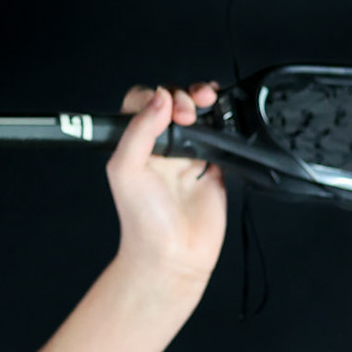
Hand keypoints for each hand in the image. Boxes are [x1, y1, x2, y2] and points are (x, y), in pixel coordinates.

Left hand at [106, 81, 226, 283]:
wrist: (173, 255)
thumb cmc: (142, 219)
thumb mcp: (126, 169)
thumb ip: (139, 130)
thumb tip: (161, 97)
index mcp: (134, 143)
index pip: (142, 102)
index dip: (155, 96)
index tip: (167, 106)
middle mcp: (160, 145)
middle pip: (173, 102)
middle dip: (184, 95)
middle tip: (188, 112)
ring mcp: (187, 155)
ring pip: (199, 115)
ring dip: (205, 101)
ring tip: (209, 101)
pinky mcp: (213, 167)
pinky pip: (221, 137)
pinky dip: (225, 123)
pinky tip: (224, 120)